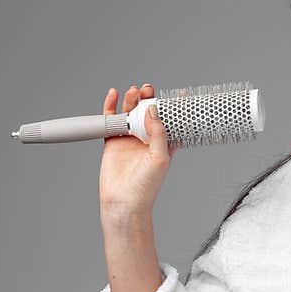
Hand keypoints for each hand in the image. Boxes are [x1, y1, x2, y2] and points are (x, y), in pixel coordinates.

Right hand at [98, 84, 177, 216]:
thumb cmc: (146, 186)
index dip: (174, 107)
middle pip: (148, 113)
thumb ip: (158, 132)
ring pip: (130, 113)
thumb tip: (152, 109)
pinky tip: (113, 96)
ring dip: (132, 101)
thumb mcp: (160, 157)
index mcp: (164, 144)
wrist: (123, 202)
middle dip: (149, 99)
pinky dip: (111, 107)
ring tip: (134, 92)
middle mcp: (147, 140)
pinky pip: (111, 120)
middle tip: (148, 89)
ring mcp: (129, 139)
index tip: (180, 94)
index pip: (170, 121)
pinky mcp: (113, 142)